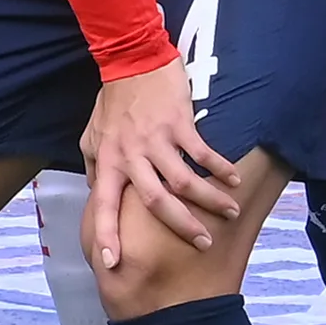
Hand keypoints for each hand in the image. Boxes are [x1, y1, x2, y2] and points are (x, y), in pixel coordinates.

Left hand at [83, 59, 233, 265]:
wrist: (131, 61)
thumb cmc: (112, 101)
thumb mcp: (91, 136)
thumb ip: (95, 167)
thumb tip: (96, 192)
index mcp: (109, 162)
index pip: (103, 205)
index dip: (106, 235)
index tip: (111, 264)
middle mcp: (132, 155)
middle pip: (157, 202)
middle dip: (182, 226)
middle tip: (203, 244)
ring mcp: (156, 140)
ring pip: (185, 181)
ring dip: (211, 201)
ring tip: (229, 212)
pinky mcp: (178, 124)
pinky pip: (203, 153)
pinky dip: (220, 168)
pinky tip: (234, 179)